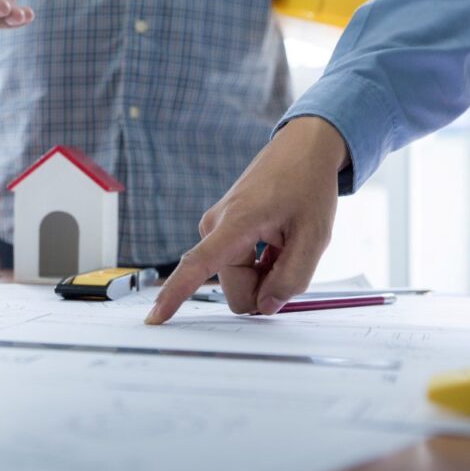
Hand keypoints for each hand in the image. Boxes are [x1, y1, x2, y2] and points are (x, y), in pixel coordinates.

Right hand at [145, 117, 349, 323]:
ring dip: (265, 273)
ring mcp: (214, 228)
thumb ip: (292, 278)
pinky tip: (276, 243)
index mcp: (234, 224)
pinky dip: (260, 266)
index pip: (197, 265)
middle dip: (264, 286)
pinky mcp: (220, 231)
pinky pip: (238, 267)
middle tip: (291, 256)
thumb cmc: (307, 186)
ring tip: (285, 242)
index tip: (154, 319)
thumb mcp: (315, 237)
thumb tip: (265, 306)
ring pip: (238, 279)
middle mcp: (214, 226)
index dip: (175, 295)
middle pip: (235, 288)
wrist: (301, 151)